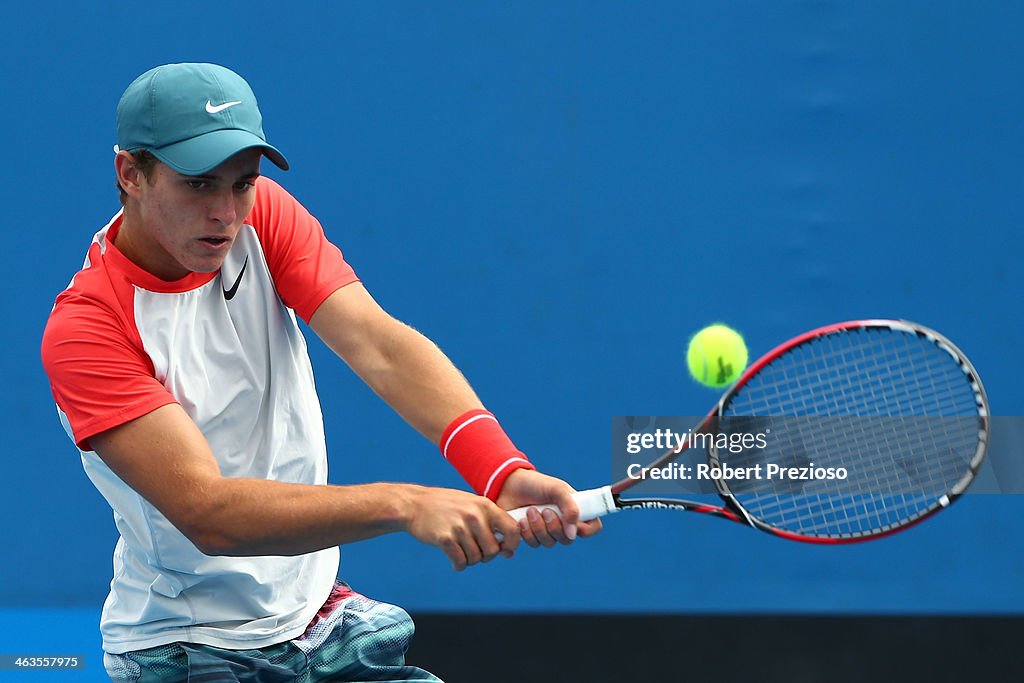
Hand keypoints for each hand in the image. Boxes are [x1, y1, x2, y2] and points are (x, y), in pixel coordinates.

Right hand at [400, 486, 520, 570]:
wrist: (414, 504)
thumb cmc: (447, 507)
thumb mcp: (472, 508)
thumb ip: (492, 526)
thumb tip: (510, 553)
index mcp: (485, 505)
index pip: (512, 529)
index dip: (512, 544)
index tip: (503, 549)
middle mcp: (474, 515)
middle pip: (493, 550)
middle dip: (485, 556)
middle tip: (475, 552)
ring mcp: (459, 527)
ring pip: (476, 558)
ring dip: (470, 560)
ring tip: (462, 553)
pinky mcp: (445, 538)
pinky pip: (460, 561)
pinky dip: (458, 565)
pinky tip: (454, 560)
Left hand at [495, 469, 602, 547]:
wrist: (508, 485)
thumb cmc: (536, 484)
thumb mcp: (556, 489)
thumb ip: (570, 508)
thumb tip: (573, 533)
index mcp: (573, 510)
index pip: (591, 527)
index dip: (587, 530)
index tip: (576, 525)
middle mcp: (562, 523)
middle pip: (567, 540)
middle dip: (554, 527)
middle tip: (544, 511)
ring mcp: (545, 531)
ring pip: (549, 543)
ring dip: (538, 528)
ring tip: (529, 511)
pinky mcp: (530, 536)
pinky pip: (533, 544)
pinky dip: (527, 533)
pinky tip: (521, 520)